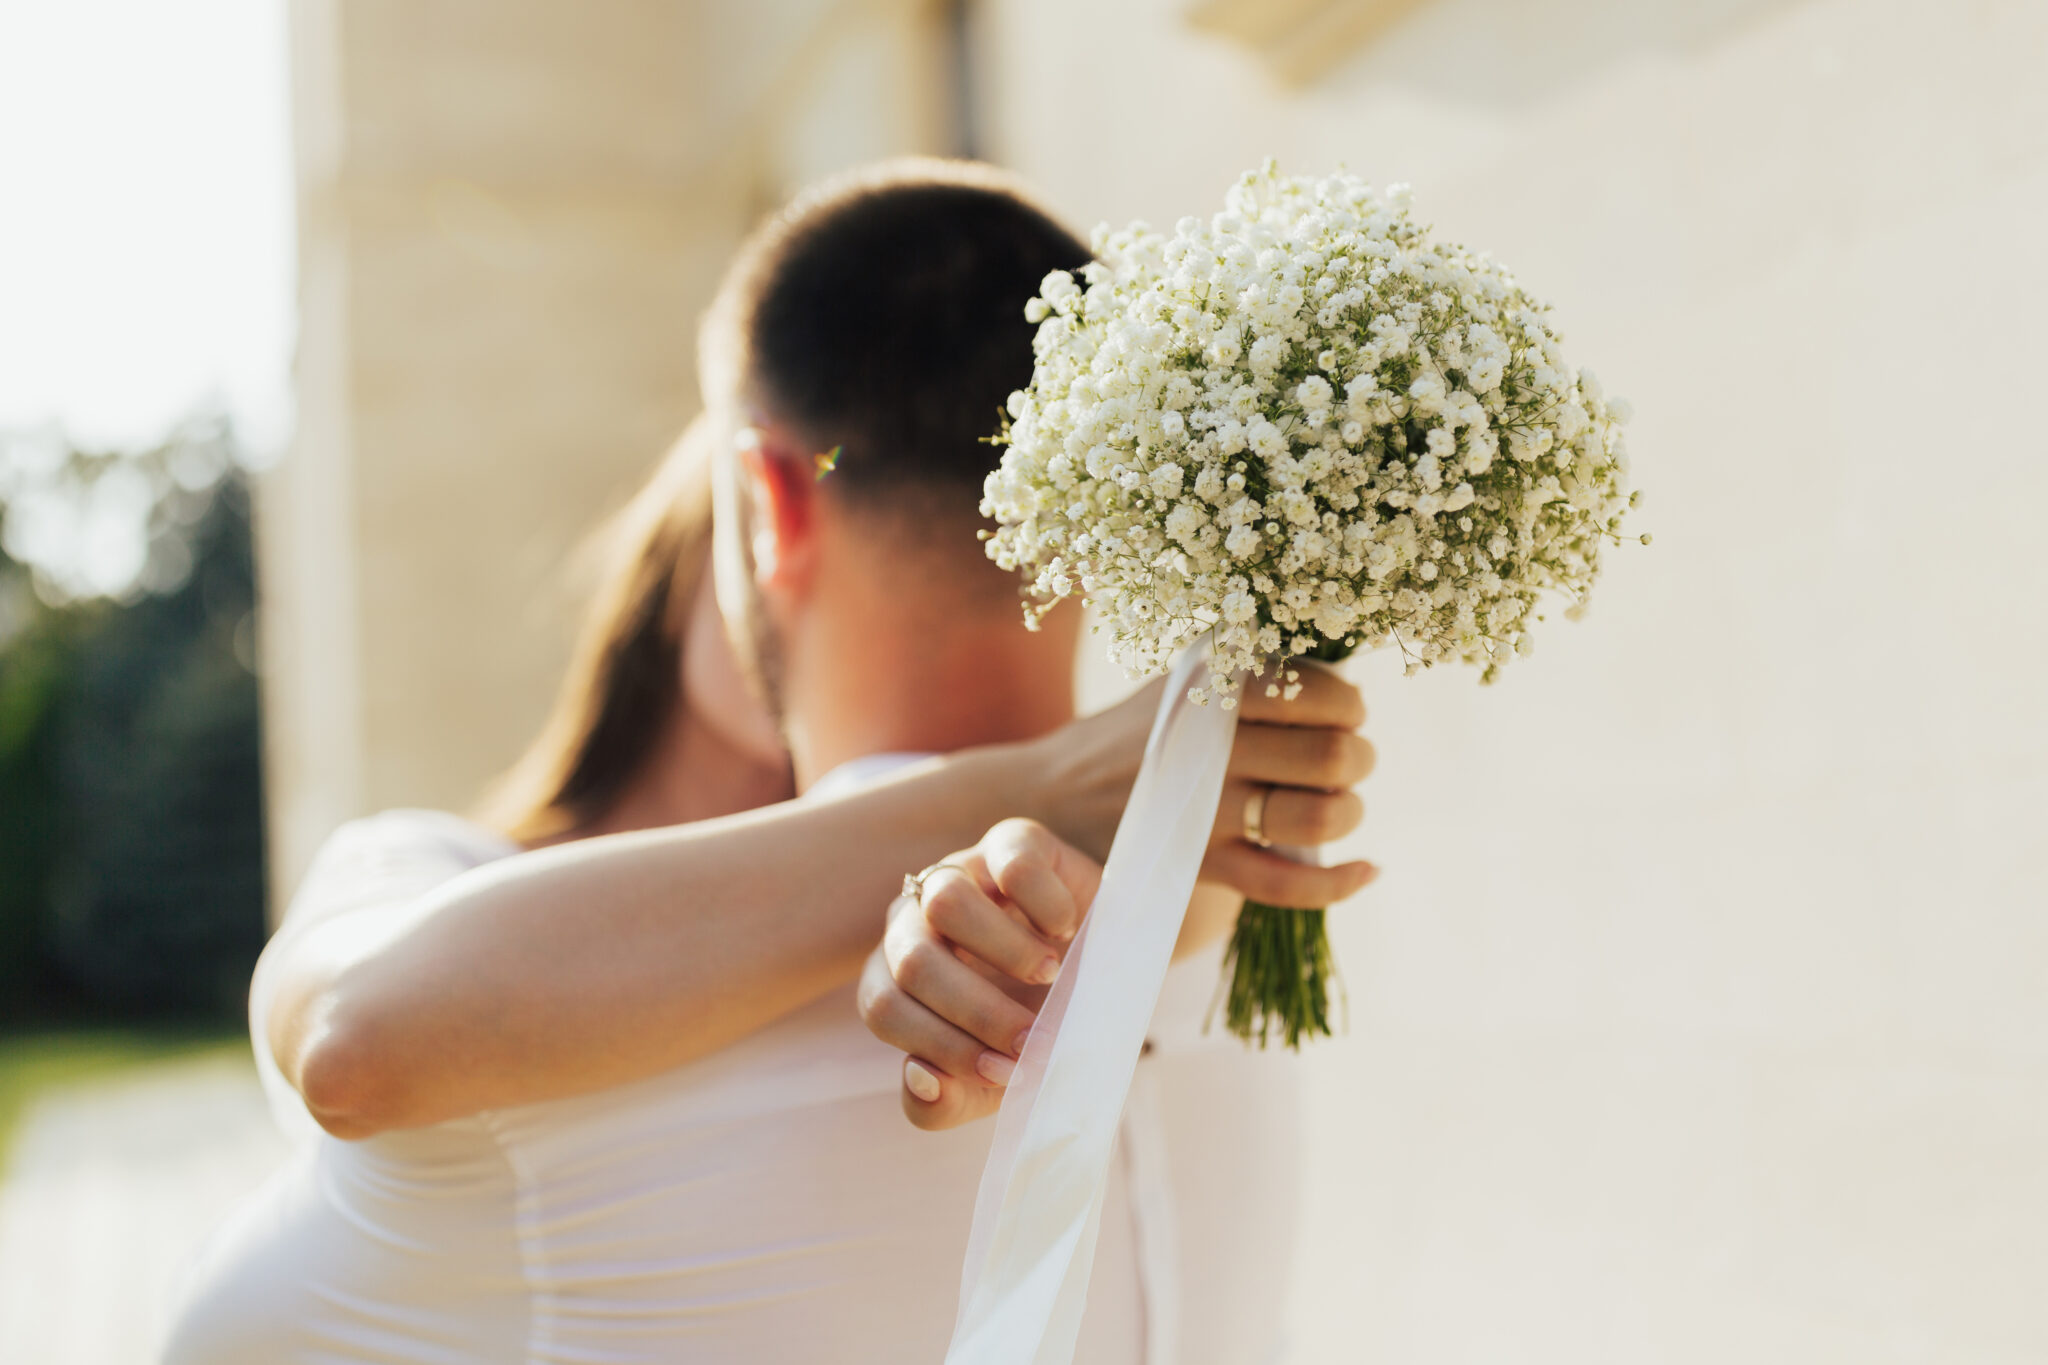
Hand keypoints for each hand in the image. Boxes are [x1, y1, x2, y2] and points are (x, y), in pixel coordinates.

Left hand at [856, 818, 1097, 1129]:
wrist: (1099, 970)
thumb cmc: (1028, 1025)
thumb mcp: (987, 1079)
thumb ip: (940, 1102)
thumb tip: (919, 1079)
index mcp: (893, 977)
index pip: (885, 1009)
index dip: (942, 1047)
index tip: (1006, 1072)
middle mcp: (913, 920)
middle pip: (913, 961)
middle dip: (978, 1012)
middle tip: (1035, 1039)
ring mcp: (958, 872)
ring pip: (946, 903)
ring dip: (1005, 952)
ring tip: (1051, 976)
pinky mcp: (1009, 841)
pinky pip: (1011, 864)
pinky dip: (1043, 906)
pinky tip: (1067, 931)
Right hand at [1023, 662, 1377, 907]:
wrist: (1049, 799)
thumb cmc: (1131, 738)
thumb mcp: (1176, 686)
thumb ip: (1247, 676)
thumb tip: (1341, 680)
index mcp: (1210, 692)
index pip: (1315, 693)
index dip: (1348, 706)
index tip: (1344, 713)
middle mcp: (1212, 749)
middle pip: (1330, 757)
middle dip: (1358, 758)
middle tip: (1348, 759)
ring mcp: (1207, 813)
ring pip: (1318, 819)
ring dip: (1349, 811)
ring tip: (1339, 802)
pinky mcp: (1203, 867)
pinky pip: (1290, 886)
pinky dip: (1341, 883)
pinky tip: (1368, 870)